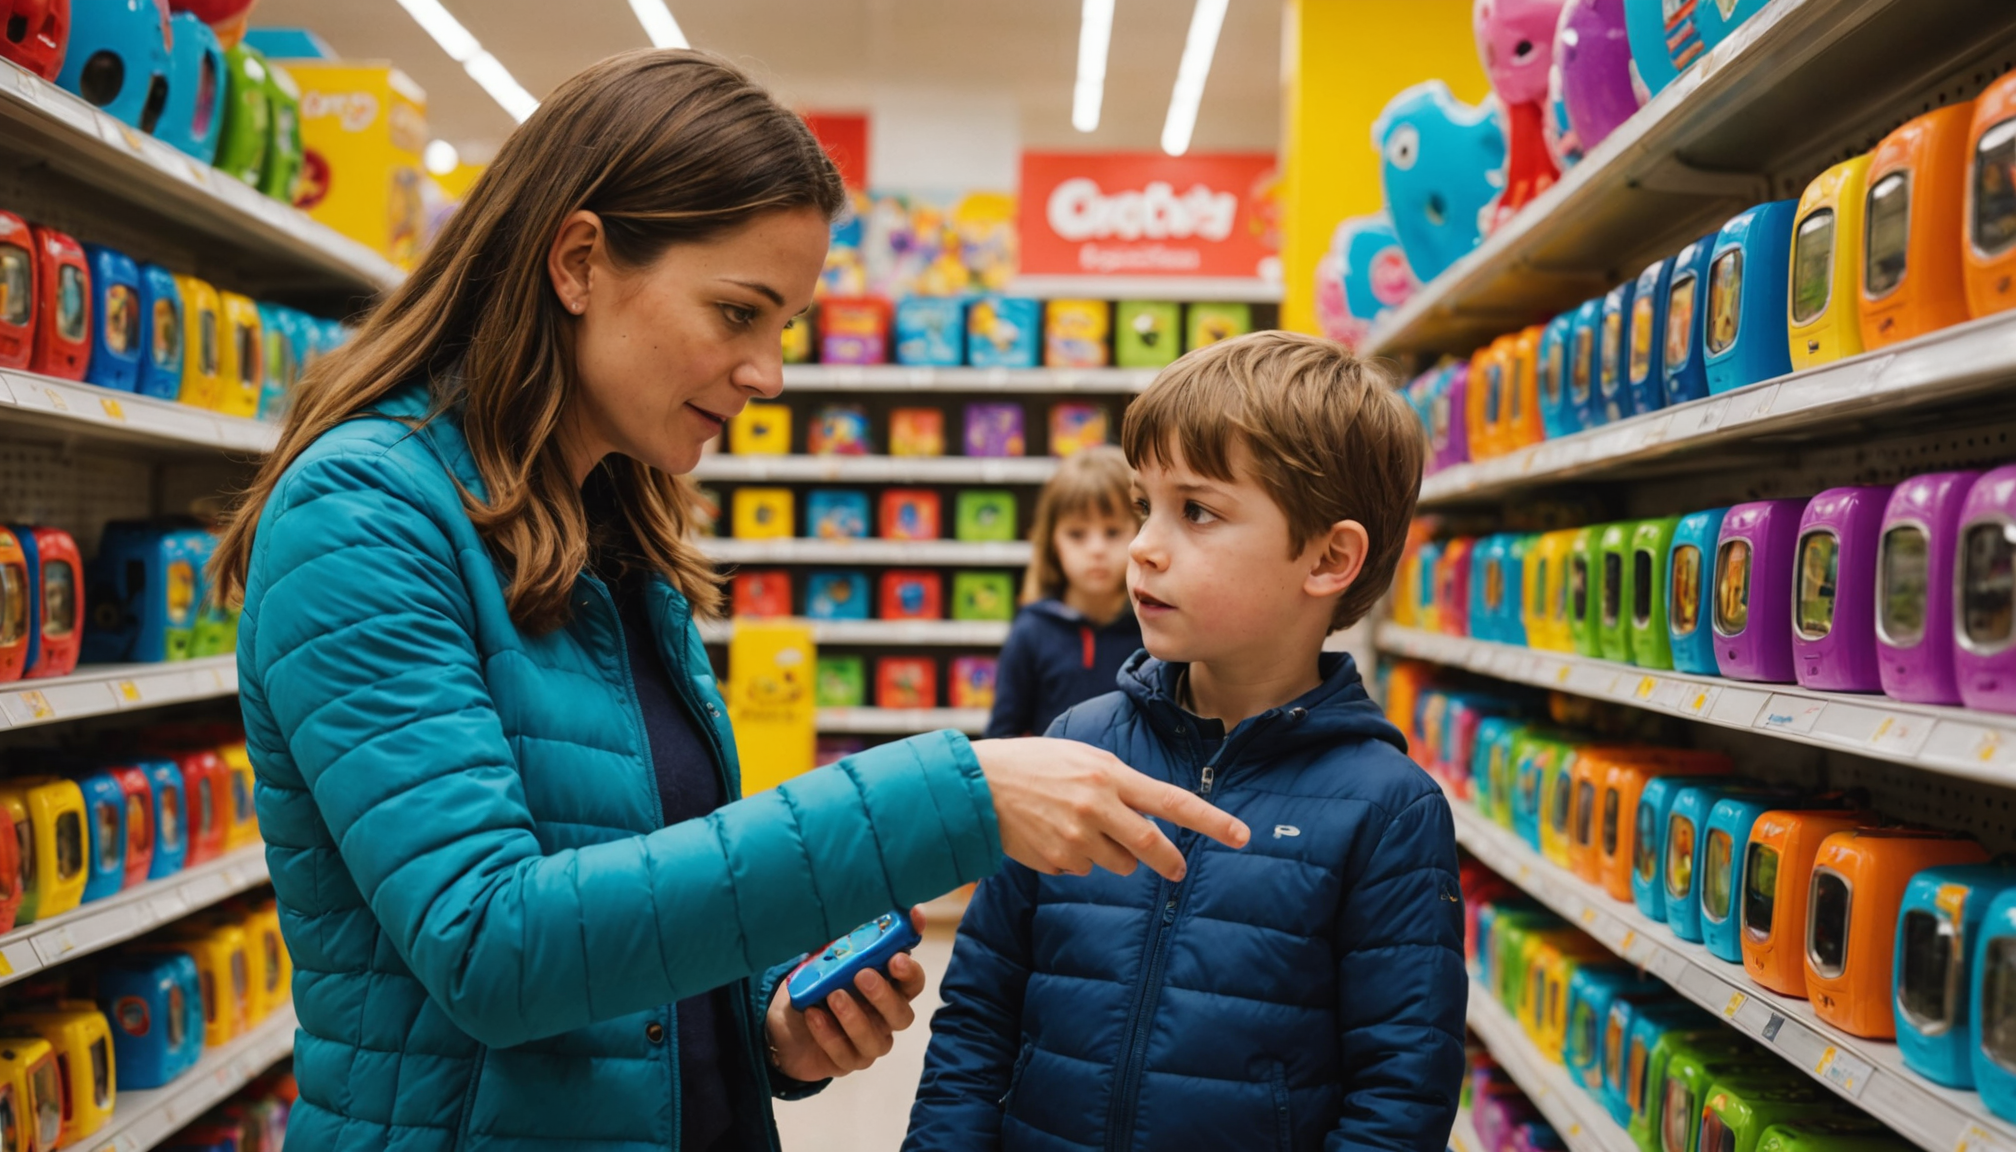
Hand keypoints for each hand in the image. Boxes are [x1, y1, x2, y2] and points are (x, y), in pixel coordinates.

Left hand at [766, 909, 929, 1081]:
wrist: (784, 1019)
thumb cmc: (818, 980)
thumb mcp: (833, 952)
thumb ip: (859, 932)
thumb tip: (885, 907)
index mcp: (890, 988)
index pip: (913, 983)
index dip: (909, 972)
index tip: (895, 957)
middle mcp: (885, 1019)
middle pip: (902, 1015)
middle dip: (883, 996)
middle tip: (862, 975)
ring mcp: (867, 1044)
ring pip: (876, 1041)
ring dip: (855, 1017)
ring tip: (833, 996)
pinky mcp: (845, 1063)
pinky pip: (844, 1055)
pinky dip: (829, 1035)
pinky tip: (814, 1015)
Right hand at [973, 737, 1250, 881]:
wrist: (980, 786)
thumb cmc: (1037, 765)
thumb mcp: (1084, 758)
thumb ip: (1121, 783)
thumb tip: (1153, 817)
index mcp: (1108, 775)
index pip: (1171, 802)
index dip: (1211, 821)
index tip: (1242, 836)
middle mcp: (1096, 807)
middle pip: (1151, 846)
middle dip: (1168, 861)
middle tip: (1176, 867)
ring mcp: (1076, 838)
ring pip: (1118, 863)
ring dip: (1111, 853)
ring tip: (1077, 826)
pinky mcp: (1057, 862)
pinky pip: (1084, 870)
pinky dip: (1077, 858)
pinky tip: (1052, 835)